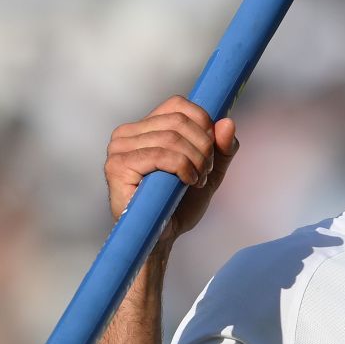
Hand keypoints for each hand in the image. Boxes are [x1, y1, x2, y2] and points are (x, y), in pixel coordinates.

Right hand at [104, 96, 238, 247]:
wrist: (161, 239)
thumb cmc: (178, 206)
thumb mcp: (208, 172)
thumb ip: (221, 149)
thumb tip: (227, 123)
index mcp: (144, 128)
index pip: (178, 104)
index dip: (203, 123)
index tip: (211, 150)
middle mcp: (126, 133)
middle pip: (179, 120)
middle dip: (203, 146)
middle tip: (206, 171)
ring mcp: (118, 149)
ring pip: (172, 137)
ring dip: (195, 160)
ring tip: (198, 180)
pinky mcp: (117, 167)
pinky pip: (161, 155)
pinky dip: (183, 168)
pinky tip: (187, 183)